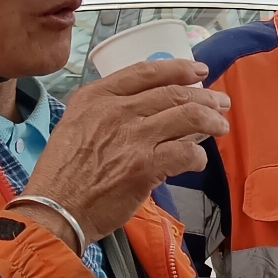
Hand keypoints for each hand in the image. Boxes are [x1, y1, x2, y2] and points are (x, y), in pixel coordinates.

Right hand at [24, 60, 229, 244]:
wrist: (55, 208)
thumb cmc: (64, 173)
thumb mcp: (76, 124)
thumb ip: (107, 111)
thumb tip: (147, 108)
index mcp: (97, 97)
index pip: (146, 72)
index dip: (179, 68)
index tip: (199, 71)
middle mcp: (116, 110)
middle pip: (174, 93)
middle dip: (205, 97)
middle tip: (220, 103)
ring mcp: (133, 137)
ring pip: (188, 116)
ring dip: (211, 120)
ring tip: (221, 126)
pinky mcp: (146, 166)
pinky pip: (187, 152)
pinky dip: (198, 156)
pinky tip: (198, 160)